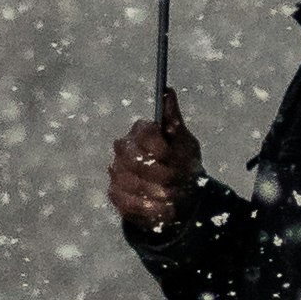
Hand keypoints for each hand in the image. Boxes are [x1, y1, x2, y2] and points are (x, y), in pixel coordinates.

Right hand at [107, 109, 201, 227]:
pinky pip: (126, 201)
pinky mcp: (115, 193)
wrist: (178, 192)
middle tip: (175, 182)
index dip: (158, 147)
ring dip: (156, 193)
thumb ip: (174, 120)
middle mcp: (124, 148)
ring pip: (129, 182)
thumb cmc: (182, 162)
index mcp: (141, 130)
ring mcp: (116, 171)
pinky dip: (147, 208)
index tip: (172, 157)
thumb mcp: (184, 142)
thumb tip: (168, 91)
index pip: (143, 133)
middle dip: (158, 173)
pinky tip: (164, 209)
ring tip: (174, 198)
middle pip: (133, 159)